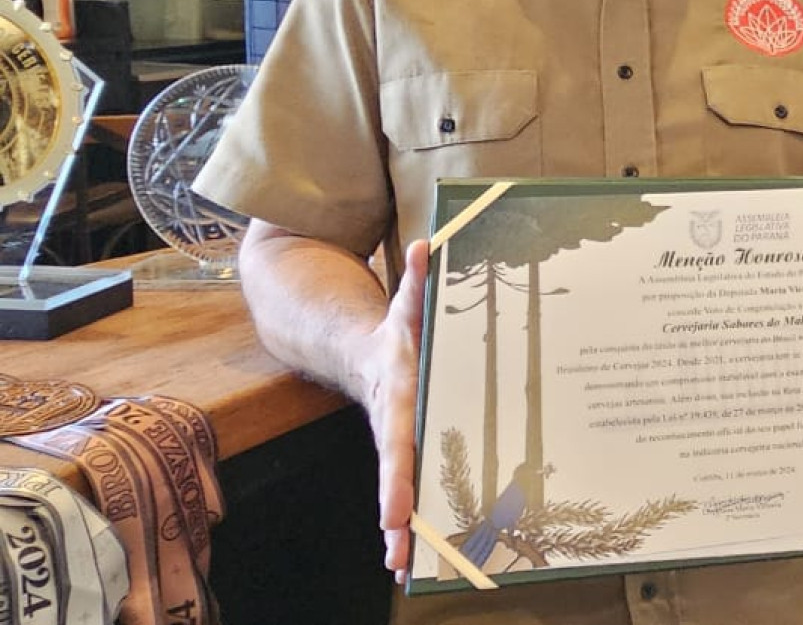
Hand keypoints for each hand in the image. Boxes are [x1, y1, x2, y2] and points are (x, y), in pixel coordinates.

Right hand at [357, 238, 429, 575]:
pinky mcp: (407, 449)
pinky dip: (410, 521)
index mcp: (400, 395)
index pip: (398, 441)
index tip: (393, 514)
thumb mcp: (407, 302)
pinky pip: (411, 487)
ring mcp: (399, 440)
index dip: (397, 477)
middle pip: (397, 478)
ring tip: (406, 571)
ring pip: (400, 491)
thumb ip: (418, 278)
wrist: (362, 347)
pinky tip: (415, 556)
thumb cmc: (398, 327)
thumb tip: (424, 246)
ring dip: (403, 531)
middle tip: (399, 561)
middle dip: (396, 520)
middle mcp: (396, 423)